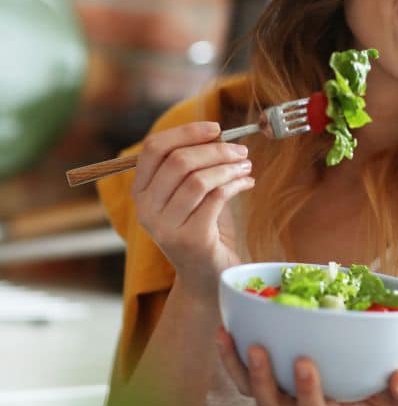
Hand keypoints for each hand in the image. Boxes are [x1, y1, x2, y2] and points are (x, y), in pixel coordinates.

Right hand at [131, 121, 254, 299]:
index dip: (186, 132)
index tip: (216, 128)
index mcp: (141, 192)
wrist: (208, 276)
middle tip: (241, 151)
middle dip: (215, 150)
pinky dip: (236, 184)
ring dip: (228, 167)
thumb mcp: (193, 194)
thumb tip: (217, 133)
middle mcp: (146, 210)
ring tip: (246, 167)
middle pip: (178, 161)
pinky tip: (247, 183)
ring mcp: (165, 227)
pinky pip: (215, 198)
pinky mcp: (190, 239)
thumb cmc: (204, 227)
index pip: (153, 148)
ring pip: (198, 179)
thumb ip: (195, 165)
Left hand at [216, 326, 397, 405]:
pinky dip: (233, 358)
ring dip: (240, 367)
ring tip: (228, 336)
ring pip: (254, 393)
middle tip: (259, 349)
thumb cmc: (397, 402)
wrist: (383, 404)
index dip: (307, 391)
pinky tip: (225, 331)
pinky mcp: (277, 386)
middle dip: (263, 380)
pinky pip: (247, 379)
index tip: (304, 361)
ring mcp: (287, 402)